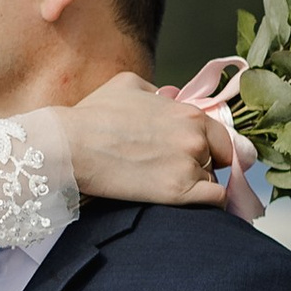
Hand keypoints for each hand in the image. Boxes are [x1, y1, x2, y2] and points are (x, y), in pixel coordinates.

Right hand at [65, 71, 247, 209]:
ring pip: (211, 181)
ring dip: (195, 187)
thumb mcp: (127, 85)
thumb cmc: (92, 115)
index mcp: (188, 112)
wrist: (70, 145)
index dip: (210, 148)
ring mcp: (188, 164)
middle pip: (217, 159)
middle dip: (200, 166)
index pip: (221, 136)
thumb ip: (155, 91)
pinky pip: (214, 201)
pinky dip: (206, 205)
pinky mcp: (177, 192)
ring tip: (163, 187)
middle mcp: (195, 136)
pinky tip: (185, 203)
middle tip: (171, 173)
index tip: (194, 158)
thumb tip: (164, 97)